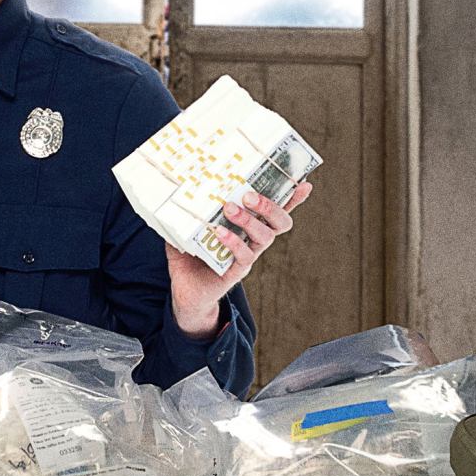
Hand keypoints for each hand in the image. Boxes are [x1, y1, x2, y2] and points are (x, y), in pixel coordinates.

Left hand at [167, 182, 313, 338]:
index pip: (275, 211)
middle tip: (249, 194)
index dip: (292, 199)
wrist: (186, 293)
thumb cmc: (190, 257)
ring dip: (250, 220)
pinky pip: (244, 256)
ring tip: (230, 207)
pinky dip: (233, 241)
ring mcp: (247, 257)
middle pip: (280, 222)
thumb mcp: (184, 229)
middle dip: (271, 205)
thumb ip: (184, 211)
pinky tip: (218, 232)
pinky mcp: (236, 272)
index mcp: (247, 228)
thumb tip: (172, 188)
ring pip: (265, 237)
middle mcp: (253, 241)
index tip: (304, 183)